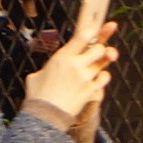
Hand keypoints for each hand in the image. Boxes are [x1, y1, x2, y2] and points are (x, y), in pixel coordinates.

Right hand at [24, 17, 118, 137]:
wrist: (45, 116)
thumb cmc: (38, 95)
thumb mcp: (37, 74)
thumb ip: (50, 67)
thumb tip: (53, 66)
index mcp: (61, 58)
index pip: (81, 37)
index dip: (92, 30)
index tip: (98, 26)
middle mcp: (76, 65)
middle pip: (99, 48)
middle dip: (100, 48)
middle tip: (99, 50)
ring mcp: (86, 78)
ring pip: (104, 62)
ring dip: (103, 62)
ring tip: (98, 64)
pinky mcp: (91, 90)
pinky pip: (104, 78)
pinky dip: (102, 77)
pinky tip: (97, 79)